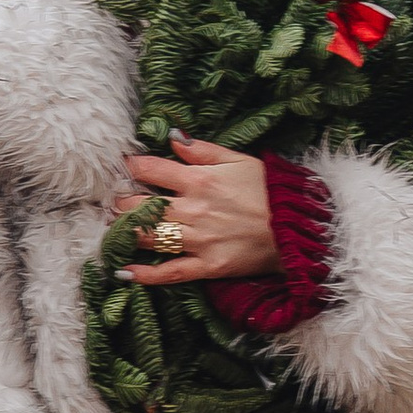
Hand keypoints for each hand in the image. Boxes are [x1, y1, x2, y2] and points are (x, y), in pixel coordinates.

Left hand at [115, 130, 278, 283]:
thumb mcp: (239, 160)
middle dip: (123, 203)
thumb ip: (202, 150)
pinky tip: (124, 271)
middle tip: (114, 202)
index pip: (151, 170)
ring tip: (114, 229)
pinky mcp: (207, 266)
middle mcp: (193, 210)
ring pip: (149, 237)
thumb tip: (173, 138)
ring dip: (125, 233)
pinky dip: (145, 274)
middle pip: (142, 206)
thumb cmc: (270, 191)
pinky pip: (170, 272)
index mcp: (199, 180)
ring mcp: (199, 240)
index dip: (132, 167)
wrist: (297, 228)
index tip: (123, 167)